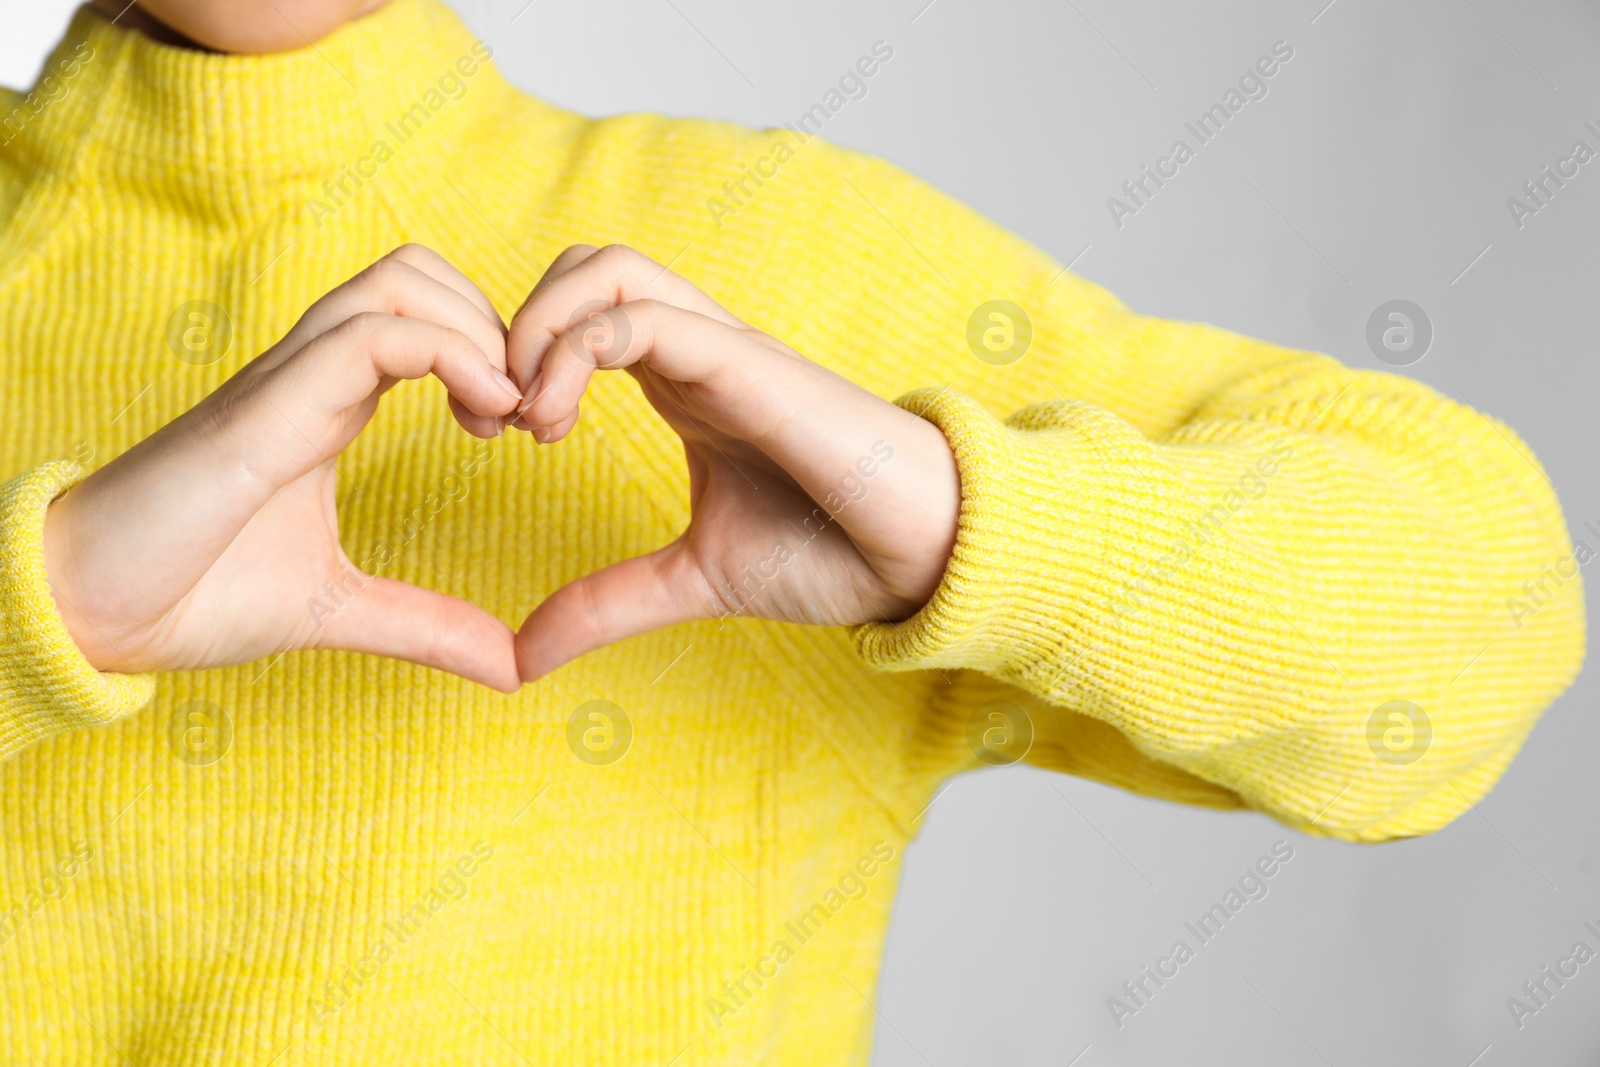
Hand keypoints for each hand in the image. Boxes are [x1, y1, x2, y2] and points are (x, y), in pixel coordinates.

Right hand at [43, 245, 526, 690]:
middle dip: (497, 322)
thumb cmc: (193, 593)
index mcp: (329, 402)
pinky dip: (449, 354)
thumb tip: (511, 666)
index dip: (492, 350)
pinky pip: (371, 334)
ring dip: (479, 331)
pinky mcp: (267, 407)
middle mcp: (311, 373)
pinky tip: (482, 415)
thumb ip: (426, 624)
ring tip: (507, 413)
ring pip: (400, 280)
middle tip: (526, 412)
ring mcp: (287, 380)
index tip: (526, 428)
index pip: (422, 315)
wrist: (85, 611)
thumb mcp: (340, 610)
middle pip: (419, 272)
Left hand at [504, 244, 961, 679]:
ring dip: (538, 328)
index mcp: (681, 384)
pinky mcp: (746, 362)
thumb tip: (523, 657)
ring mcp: (721, 348)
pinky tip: (556, 423)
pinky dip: (575, 351)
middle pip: (581, 267)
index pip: (578, 316)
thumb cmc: (830, 551)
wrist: (921, 555)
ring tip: (527, 416)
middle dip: (511, 326)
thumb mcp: (691, 579)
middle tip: (493, 419)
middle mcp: (695, 350)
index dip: (512, 358)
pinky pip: (644, 316)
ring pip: (605, 269)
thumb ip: (608, 604)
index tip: (489, 436)